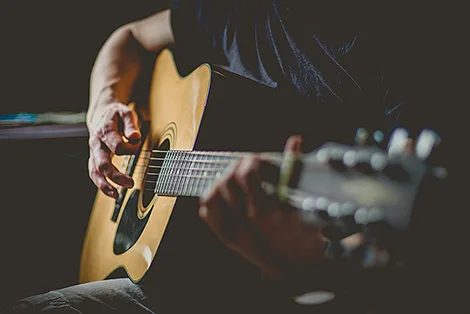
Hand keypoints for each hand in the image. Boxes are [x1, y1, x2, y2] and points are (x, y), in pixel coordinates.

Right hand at [87, 102, 140, 198]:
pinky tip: (112, 193)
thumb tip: (134, 137)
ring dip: (105, 185)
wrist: (102, 114)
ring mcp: (93, 152)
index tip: (137, 145)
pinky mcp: (94, 158)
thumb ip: (131, 125)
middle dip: (115, 175)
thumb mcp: (126, 113)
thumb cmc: (117, 115)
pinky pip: (94, 174)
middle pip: (102, 163)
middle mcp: (96, 143)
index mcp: (104, 130)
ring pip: (95, 171)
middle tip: (130, 183)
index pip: (117, 146)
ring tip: (116, 195)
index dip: (130, 148)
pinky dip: (102, 185)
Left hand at [199, 136, 328, 278]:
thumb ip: (295, 169)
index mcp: (265, 211)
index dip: (253, 161)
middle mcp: (244, 222)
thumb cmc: (305, 237)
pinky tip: (226, 197)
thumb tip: (295, 140)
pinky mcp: (227, 238)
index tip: (261, 160)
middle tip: (250, 166)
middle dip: (237, 168)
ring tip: (237, 180)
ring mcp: (232, 230)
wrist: (296, 272)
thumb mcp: (304, 204)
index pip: (246, 173)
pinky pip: (207, 213)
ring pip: (212, 195)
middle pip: (226, 181)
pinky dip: (212, 200)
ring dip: (223, 182)